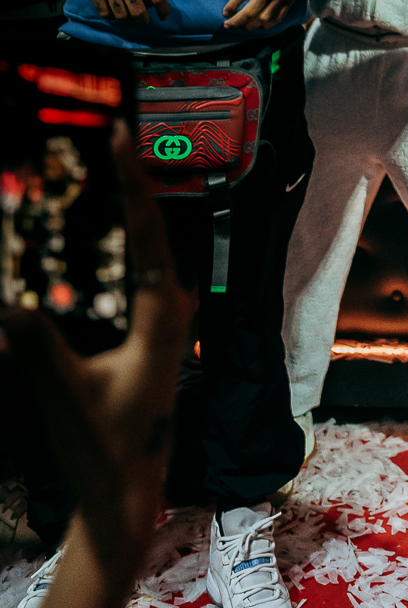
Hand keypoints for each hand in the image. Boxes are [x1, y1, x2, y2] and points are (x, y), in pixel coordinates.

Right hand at [0, 121, 192, 607]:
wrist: (127, 491)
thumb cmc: (103, 445)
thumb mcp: (65, 394)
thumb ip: (39, 348)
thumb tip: (6, 306)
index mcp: (161, 315)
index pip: (146, 231)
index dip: (132, 181)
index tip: (121, 137)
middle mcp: (172, 309)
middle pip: (152, 229)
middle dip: (133, 182)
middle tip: (115, 134)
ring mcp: (168, 320)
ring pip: (150, 249)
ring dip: (131, 209)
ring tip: (113, 165)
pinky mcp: (156, 332)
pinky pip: (143, 271)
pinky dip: (128, 241)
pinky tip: (112, 229)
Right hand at [66, 0, 169, 23]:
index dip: (163, 10)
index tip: (164, 16)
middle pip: (138, 11)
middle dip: (144, 20)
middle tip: (145, 21)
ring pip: (121, 15)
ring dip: (128, 22)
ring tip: (131, 20)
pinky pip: (104, 12)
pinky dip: (111, 17)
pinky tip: (116, 15)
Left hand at [223, 0, 309, 28]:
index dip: (232, 5)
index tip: (225, 12)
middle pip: (253, 9)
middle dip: (238, 21)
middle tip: (227, 25)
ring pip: (265, 17)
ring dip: (250, 25)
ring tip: (240, 27)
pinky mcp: (289, 0)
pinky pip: (278, 17)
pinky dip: (267, 25)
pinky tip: (258, 25)